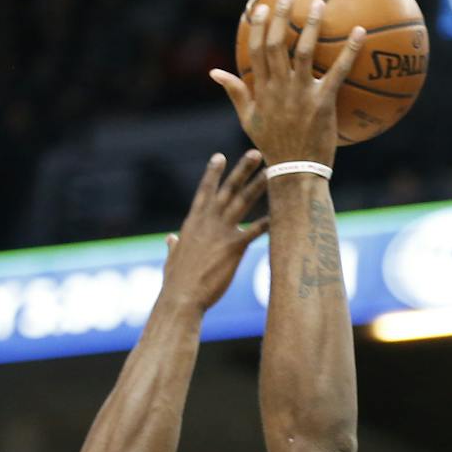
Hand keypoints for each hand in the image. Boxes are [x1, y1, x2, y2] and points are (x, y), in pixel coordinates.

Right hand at [162, 149, 268, 311]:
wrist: (181, 298)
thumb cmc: (176, 283)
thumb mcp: (172, 259)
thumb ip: (174, 245)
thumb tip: (171, 239)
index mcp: (193, 222)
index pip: (204, 192)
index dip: (212, 174)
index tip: (220, 157)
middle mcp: (208, 222)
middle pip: (228, 189)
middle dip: (242, 170)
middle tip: (256, 153)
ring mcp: (221, 233)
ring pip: (243, 202)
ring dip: (258, 185)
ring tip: (272, 171)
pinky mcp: (233, 248)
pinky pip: (255, 231)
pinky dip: (268, 222)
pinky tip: (281, 215)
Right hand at [210, 0, 363, 167]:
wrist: (294, 172)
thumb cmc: (273, 148)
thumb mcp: (248, 121)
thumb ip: (235, 93)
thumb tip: (214, 72)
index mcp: (262, 91)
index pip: (257, 51)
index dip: (260, 27)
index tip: (263, 7)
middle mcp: (279, 88)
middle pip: (277, 44)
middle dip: (282, 16)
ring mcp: (300, 94)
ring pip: (303, 52)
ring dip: (312, 25)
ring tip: (320, 5)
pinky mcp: (322, 103)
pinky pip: (338, 72)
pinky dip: (350, 50)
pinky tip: (360, 32)